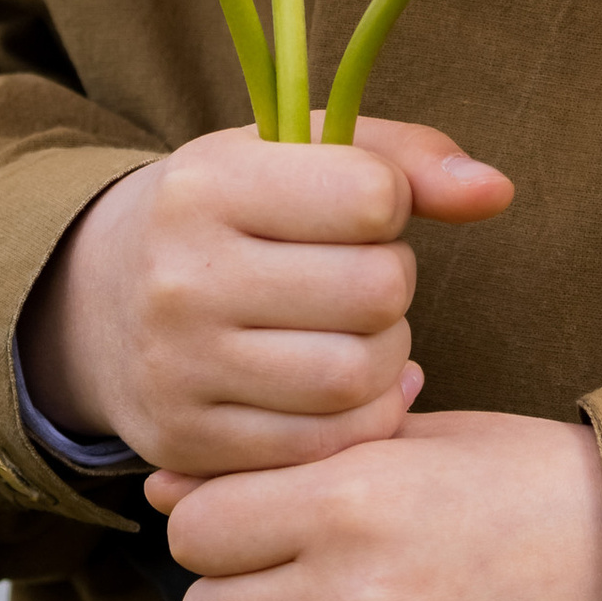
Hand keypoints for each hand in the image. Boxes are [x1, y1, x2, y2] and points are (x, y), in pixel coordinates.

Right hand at [18, 120, 511, 476]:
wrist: (105, 300)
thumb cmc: (237, 211)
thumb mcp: (300, 153)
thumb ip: (408, 160)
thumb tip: (497, 191)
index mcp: (207, 184)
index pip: (371, 197)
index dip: (391, 205)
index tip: (363, 210)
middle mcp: (182, 277)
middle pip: (373, 293)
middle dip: (394, 284)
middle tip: (366, 278)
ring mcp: (179, 370)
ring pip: (354, 378)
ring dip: (386, 355)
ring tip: (358, 330)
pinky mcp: (186, 446)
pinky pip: (321, 447)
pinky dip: (358, 418)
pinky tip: (347, 386)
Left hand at [152, 408, 601, 600]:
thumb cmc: (523, 482)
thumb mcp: (414, 438)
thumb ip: (294, 459)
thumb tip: (168, 493)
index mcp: (353, 494)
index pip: (199, 530)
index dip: (214, 524)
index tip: (251, 522)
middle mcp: (358, 589)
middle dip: (234, 599)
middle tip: (282, 583)